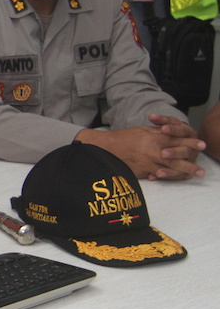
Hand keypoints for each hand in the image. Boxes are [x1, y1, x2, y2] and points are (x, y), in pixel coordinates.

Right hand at [77, 114, 205, 180]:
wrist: (105, 147)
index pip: (178, 140)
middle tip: (202, 168)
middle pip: (178, 157)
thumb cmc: (123, 137)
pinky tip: (175, 178)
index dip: (191, 142)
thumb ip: (158, 133)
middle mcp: (154, 151)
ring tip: (194, 174)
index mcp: (155, 138)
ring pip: (170, 168)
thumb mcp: (142, 130)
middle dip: (191, 162)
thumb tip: (170, 134)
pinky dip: (168, 176)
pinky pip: (158, 175)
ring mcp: (148, 162)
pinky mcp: (142, 171)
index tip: (201, 145)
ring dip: (184, 171)